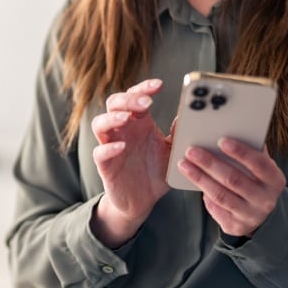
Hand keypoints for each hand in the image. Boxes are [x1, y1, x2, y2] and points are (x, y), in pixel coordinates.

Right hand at [90, 78, 171, 246]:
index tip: (159, 86)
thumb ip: (178, 135)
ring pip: (100, 123)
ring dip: (112, 118)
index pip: (136, 97)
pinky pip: (100, 153)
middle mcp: (123, 131)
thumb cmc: (156, 172)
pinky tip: (121, 147)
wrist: (143, 201)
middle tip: (147, 103)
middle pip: (115, 103)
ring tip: (127, 118)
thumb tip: (187, 118)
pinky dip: (108, 148)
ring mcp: (111, 146)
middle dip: (129, 99)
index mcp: (139, 123)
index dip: (144, 88)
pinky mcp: (105, 166)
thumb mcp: (172, 152)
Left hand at [177, 138, 284, 237]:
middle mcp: (265, 200)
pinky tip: (192, 183)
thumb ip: (251, 151)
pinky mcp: (235, 226)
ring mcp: (251, 216)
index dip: (240, 152)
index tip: (221, 140)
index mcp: (274, 180)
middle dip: (210, 164)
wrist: (261, 215)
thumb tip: (230, 128)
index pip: (259, 164)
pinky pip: (216, 209)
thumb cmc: (256, 181)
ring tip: (184, 164)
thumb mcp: (261, 168)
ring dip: (200, 178)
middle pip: (234, 180)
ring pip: (220, 195)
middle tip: (192, 151)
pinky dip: (203, 196)